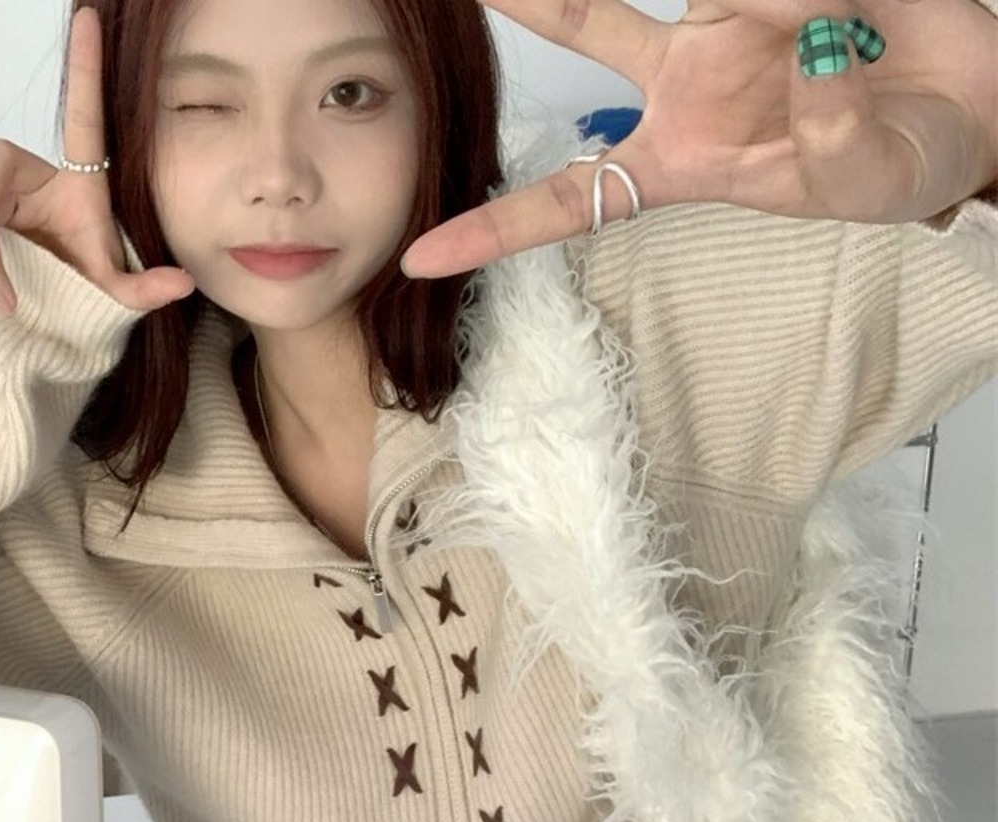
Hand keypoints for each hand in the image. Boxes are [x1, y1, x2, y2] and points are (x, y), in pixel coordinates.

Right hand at [0, 7, 193, 313]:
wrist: (54, 309)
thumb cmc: (85, 286)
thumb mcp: (116, 291)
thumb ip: (145, 290)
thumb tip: (185, 283)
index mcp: (79, 181)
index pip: (82, 114)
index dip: (84, 66)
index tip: (87, 18)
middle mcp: (37, 177)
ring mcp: (4, 191)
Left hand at [403, 0, 997, 276]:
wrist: (969, 102)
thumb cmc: (899, 163)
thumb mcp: (861, 183)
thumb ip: (830, 140)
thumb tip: (807, 63)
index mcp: (681, 163)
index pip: (569, 204)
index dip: (493, 231)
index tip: (418, 257)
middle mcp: (684, 85)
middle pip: (582, 31)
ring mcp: (722, 21)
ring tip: (835, 25)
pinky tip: (845, 10)